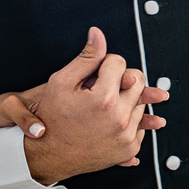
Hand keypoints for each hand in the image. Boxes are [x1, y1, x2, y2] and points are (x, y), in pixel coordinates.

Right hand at [24, 27, 168, 184]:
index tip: (94, 75)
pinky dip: (129, 118)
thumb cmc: (51, 116)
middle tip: (103, 86)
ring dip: (126, 98)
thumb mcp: (61, 81)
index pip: (119, 62)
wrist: (47, 156)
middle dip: (121, 78)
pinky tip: (111, 118)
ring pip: (141, 102)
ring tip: (104, 104)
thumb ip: (86, 57)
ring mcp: (126, 136)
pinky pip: (140, 124)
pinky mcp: (129, 149)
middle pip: (137, 80)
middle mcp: (120, 118)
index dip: (105, 64)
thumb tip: (98, 33)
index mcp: (104, 99)